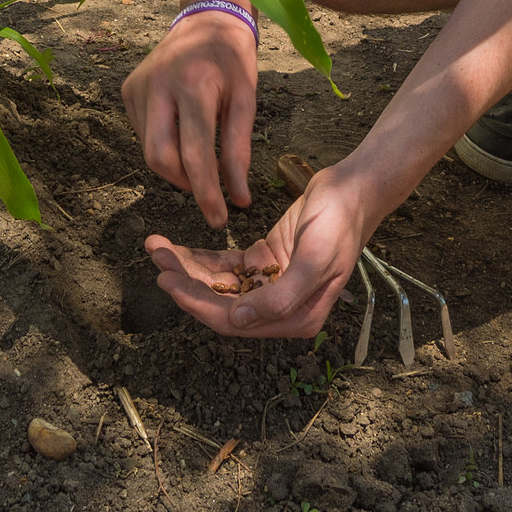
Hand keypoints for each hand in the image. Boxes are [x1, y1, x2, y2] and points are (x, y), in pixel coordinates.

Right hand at [122, 6, 256, 226]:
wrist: (207, 16)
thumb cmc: (232, 59)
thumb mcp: (246, 100)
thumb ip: (239, 151)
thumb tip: (239, 199)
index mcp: (193, 86)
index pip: (196, 156)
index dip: (207, 194)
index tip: (219, 219)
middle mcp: (158, 85)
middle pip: (159, 159)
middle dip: (183, 184)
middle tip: (206, 191)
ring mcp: (137, 86)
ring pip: (149, 150)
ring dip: (175, 164)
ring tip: (199, 153)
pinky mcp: (127, 89)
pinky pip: (143, 134)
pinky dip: (164, 144)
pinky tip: (181, 129)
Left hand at [145, 166, 372, 336]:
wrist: (354, 190)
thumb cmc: (340, 225)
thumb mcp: (314, 261)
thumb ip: (280, 297)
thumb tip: (240, 320)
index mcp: (296, 319)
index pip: (235, 321)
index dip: (198, 305)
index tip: (168, 282)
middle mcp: (280, 308)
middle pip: (220, 303)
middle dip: (185, 284)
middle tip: (157, 260)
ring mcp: (270, 284)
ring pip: (219, 284)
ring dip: (188, 269)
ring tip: (158, 249)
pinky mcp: (264, 262)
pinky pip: (226, 265)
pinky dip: (201, 258)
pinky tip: (177, 248)